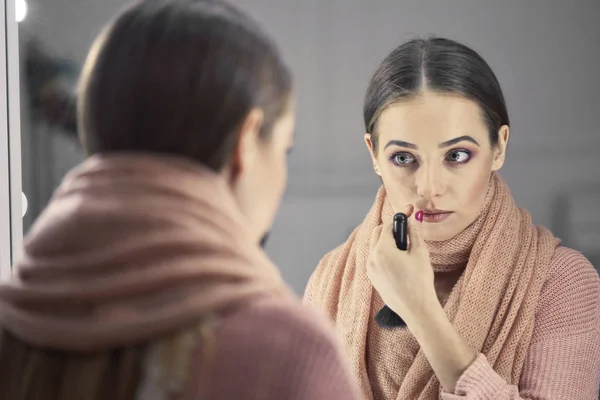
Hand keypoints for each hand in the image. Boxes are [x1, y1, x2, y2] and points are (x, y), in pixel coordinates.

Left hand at [367, 205, 437, 325]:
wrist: (416, 309)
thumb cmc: (420, 281)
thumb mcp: (420, 253)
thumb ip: (415, 232)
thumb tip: (414, 217)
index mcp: (382, 250)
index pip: (387, 225)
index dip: (400, 217)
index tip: (410, 211)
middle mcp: (371, 258)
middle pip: (377, 233)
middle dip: (390, 228)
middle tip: (406, 228)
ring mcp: (370, 269)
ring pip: (375, 246)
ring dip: (386, 240)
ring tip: (404, 245)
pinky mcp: (373, 278)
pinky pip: (375, 259)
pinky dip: (384, 253)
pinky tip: (398, 258)